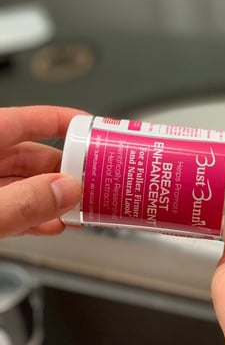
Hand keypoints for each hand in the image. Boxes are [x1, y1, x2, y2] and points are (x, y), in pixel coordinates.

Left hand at [0, 105, 83, 236]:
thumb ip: (22, 201)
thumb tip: (67, 190)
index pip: (26, 120)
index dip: (63, 121)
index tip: (94, 130)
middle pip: (32, 156)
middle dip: (66, 172)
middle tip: (93, 184)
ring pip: (23, 184)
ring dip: (55, 198)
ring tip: (81, 209)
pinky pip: (11, 206)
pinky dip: (34, 215)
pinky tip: (54, 224)